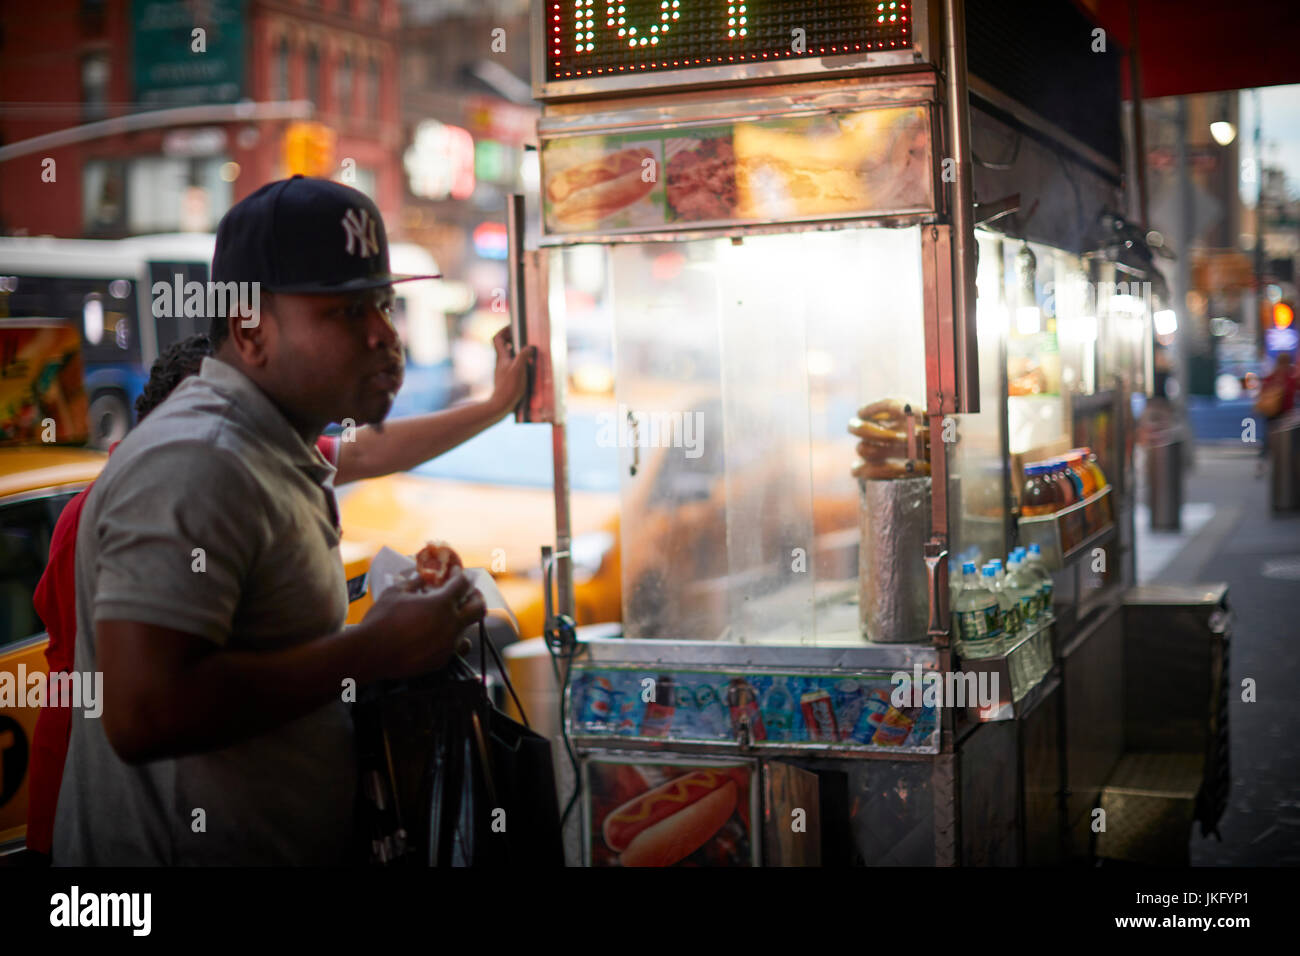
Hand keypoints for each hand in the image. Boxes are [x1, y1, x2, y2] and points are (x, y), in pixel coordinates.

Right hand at [361, 569, 486, 677]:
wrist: (371, 653)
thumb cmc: (381, 619)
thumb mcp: (396, 592)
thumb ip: (414, 583)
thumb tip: (423, 578)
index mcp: (441, 604)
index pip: (462, 584)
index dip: (460, 575)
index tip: (457, 573)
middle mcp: (451, 624)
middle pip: (479, 608)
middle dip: (476, 597)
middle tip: (469, 593)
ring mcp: (448, 645)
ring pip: (468, 630)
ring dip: (463, 620)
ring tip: (453, 616)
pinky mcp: (442, 660)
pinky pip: (456, 648)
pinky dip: (453, 639)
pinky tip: (444, 636)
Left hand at [488, 326, 535, 416]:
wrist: (501, 405)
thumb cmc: (509, 387)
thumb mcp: (518, 369)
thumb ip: (524, 356)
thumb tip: (529, 347)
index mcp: (502, 357)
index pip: (498, 338)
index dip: (504, 330)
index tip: (514, 328)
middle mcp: (500, 362)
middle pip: (503, 345)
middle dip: (512, 339)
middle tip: (523, 339)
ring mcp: (503, 370)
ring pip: (508, 355)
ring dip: (517, 350)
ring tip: (528, 352)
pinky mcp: (507, 378)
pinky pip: (512, 365)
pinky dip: (518, 362)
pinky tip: (528, 367)